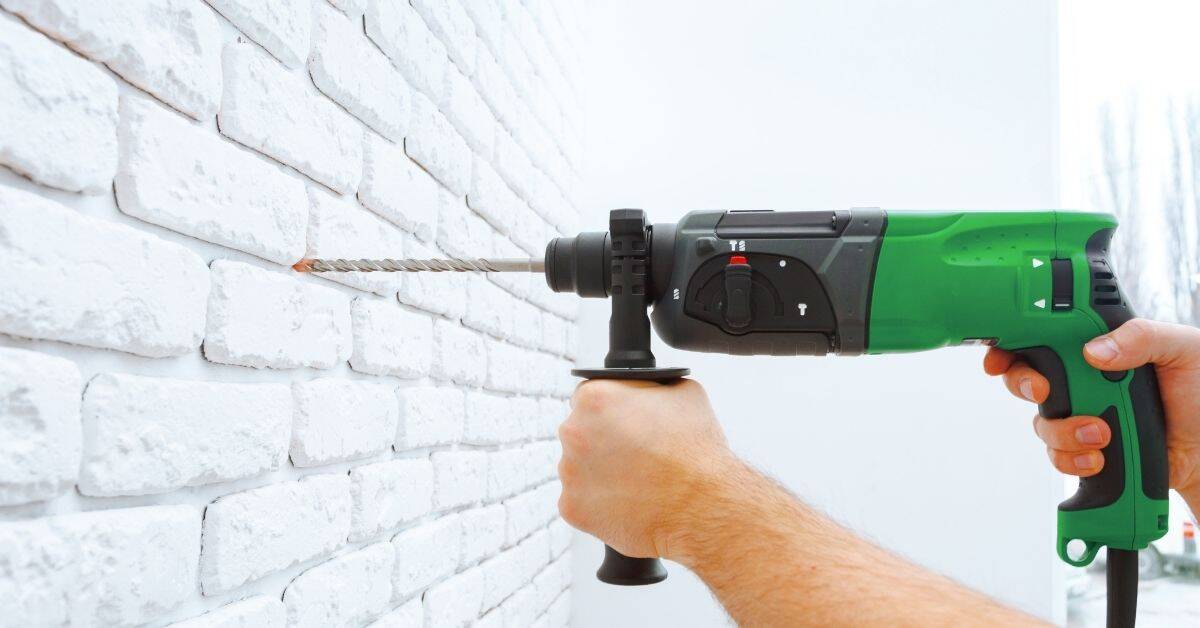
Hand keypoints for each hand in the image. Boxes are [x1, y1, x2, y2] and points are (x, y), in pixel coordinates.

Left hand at [558, 378, 735, 559]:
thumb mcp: (683, 392)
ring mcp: (569, 472)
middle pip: (581, 432)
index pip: (589, 397)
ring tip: (637, 480)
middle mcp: (574, 432)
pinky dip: (601, 502)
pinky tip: (630, 501)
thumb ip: (650, 385)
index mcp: (595, 398)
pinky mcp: (573, 507)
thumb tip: (645, 388)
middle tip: (635, 453)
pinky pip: (582, 499)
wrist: (703, 507)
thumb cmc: (695, 452)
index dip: (612, 410)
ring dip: (601, 471)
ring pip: (580, 467)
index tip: (625, 423)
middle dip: (603, 441)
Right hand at [984, 318, 1199, 501]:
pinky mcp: (1086, 449)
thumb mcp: (1182, 351)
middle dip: (1024, 384)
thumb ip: (1141, 338)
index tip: (1000, 358)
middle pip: (1025, 377)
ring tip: (1103, 435)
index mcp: (1098, 347)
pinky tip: (1101, 458)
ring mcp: (1081, 416)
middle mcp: (1082, 380)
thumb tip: (1095, 350)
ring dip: (1064, 431)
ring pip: (1042, 423)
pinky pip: (1058, 457)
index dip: (1011, 344)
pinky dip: (1074, 460)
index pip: (1042, 336)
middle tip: (1045, 391)